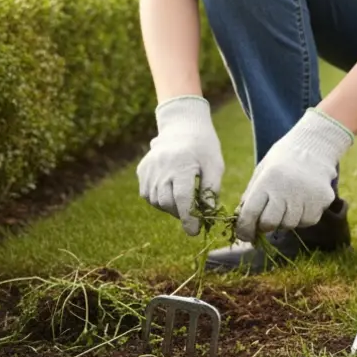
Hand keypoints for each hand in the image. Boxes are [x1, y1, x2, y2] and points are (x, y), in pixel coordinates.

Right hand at [136, 96, 224, 235]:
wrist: (183, 125)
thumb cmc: (204, 147)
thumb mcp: (215, 165)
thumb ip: (211, 189)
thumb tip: (208, 213)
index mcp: (182, 165)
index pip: (183, 199)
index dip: (188, 218)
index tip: (193, 232)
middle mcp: (161, 167)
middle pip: (166, 202)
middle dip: (179, 213)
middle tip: (192, 213)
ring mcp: (149, 168)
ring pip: (154, 200)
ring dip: (169, 207)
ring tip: (182, 199)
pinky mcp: (142, 169)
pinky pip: (146, 193)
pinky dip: (157, 199)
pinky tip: (170, 191)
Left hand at [235, 108, 353, 241]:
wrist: (314, 146)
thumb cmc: (282, 161)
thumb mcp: (261, 172)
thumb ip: (250, 196)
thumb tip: (241, 222)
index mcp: (267, 181)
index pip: (250, 214)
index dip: (244, 229)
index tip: (244, 235)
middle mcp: (286, 189)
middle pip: (270, 223)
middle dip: (265, 226)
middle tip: (267, 220)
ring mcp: (306, 195)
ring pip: (290, 225)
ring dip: (285, 220)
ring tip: (288, 203)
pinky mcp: (322, 200)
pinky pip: (308, 220)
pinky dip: (303, 217)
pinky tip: (303, 201)